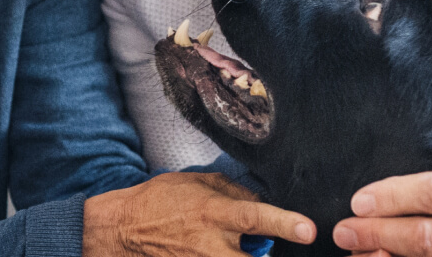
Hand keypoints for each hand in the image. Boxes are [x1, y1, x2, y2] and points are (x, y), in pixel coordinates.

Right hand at [83, 172, 314, 255]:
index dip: (283, 223)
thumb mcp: (194, 182)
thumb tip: (262, 200)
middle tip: (278, 243)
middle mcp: (209, 243)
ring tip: (233, 242)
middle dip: (269, 254)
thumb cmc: (157, 201)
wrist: (123, 229)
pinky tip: (224, 248)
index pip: (254, 218)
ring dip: (245, 255)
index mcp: (211, 212)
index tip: (308, 230)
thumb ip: (231, 190)